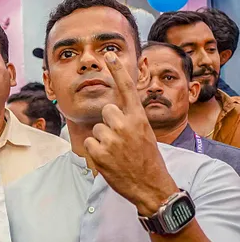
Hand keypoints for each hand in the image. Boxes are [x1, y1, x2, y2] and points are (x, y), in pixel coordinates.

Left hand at [84, 52, 178, 215]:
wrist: (151, 186)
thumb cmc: (147, 159)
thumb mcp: (145, 134)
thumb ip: (130, 120)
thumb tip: (111, 111)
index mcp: (139, 118)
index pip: (127, 89)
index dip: (118, 70)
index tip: (109, 55)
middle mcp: (125, 124)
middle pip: (106, 111)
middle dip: (110, 124)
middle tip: (122, 141)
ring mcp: (112, 138)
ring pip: (97, 129)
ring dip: (103, 140)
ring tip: (117, 153)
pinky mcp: (99, 152)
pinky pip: (89, 142)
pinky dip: (96, 151)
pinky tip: (109, 160)